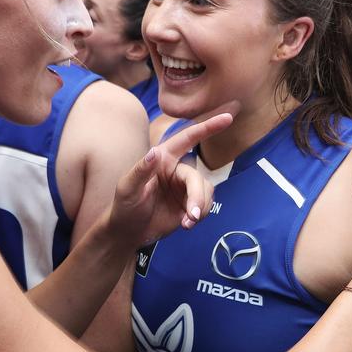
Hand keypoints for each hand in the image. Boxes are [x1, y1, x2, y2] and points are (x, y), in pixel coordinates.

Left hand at [108, 105, 235, 244]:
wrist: (129, 232)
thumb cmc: (124, 206)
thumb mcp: (127, 188)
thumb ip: (141, 170)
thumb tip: (155, 152)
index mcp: (163, 158)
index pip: (187, 138)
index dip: (207, 127)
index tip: (227, 118)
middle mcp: (176, 169)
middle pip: (197, 176)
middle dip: (197, 196)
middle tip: (192, 215)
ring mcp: (185, 187)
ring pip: (206, 190)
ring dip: (200, 207)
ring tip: (187, 223)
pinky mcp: (190, 203)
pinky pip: (206, 204)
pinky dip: (200, 215)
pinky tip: (186, 224)